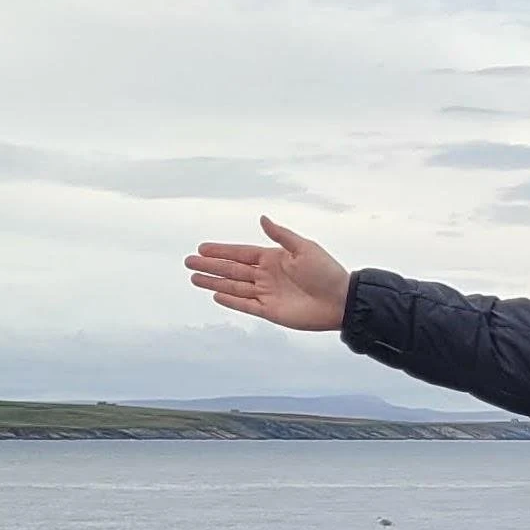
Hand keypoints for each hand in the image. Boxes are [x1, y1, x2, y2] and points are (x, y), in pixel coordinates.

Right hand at [185, 216, 350, 331]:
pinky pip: (245, 305)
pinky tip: (215, 295)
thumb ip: (280, 235)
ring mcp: (267, 293)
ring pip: (234, 287)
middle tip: (188, 262)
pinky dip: (230, 301)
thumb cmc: (326, 272)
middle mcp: (267, 275)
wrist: (340, 301)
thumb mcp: (304, 248)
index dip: (222, 250)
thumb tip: (261, 218)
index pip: (241, 253)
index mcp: (274, 258)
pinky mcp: (270, 311)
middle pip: (232, 269)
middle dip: (210, 265)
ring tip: (194, 278)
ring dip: (214, 282)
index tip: (202, 248)